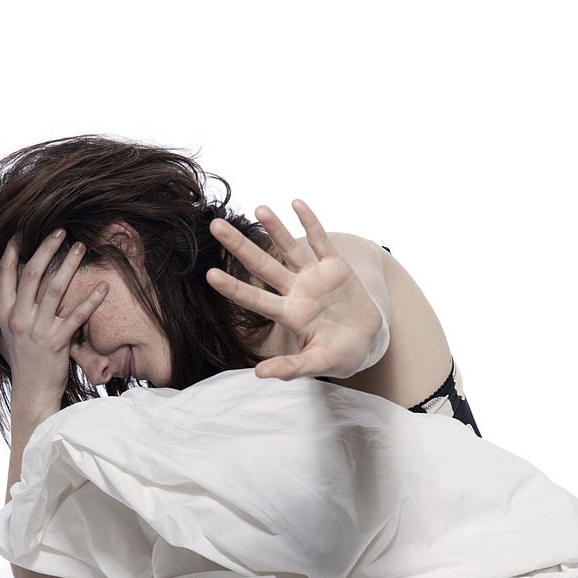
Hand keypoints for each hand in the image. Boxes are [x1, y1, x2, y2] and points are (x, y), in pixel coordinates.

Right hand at [0, 230, 108, 401]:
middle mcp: (18, 318)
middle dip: (46, 248)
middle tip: (60, 230)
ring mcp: (37, 330)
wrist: (32, 395)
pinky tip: (103, 287)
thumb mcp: (6, 338)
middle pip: (32, 273)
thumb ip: (7, 316)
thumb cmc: (23, 366)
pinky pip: (77, 316)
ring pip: (55, 288)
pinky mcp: (57, 342)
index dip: (14, 250)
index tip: (23, 232)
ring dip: (69, 264)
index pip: (6, 274)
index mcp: (4, 313)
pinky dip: (91, 300)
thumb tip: (7, 297)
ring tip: (81, 247)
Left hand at [206, 200, 385, 379]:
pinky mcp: (335, 267)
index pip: (255, 300)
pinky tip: (296, 203)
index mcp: (289, 315)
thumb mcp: (318, 364)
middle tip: (215, 225)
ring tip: (258, 208)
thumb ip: (291, 368)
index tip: (210, 274)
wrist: (367, 342)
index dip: (234, 287)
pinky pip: (321, 241)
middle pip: (263, 266)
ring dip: (275, 228)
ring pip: (290, 249)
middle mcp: (296, 292)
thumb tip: (260, 375)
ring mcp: (315, 278)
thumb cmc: (340, 356)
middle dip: (239, 246)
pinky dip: (311, 223)